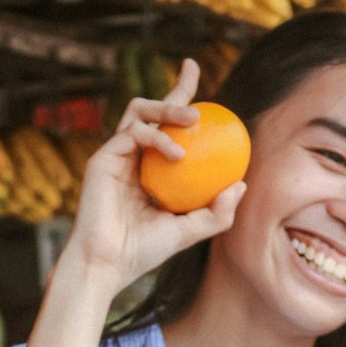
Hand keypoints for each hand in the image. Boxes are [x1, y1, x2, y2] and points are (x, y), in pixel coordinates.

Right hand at [64, 58, 246, 297]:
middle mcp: (133, 158)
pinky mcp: (104, 157)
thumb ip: (216, 213)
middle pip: (156, 111)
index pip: (172, 133)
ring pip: (141, 111)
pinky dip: (158, 138)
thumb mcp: (188, 232)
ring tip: (193, 119)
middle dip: (179, 89)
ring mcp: (117, 155)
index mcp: (151, 171)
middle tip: (199, 84)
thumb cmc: (144, 251)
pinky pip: (133, 132)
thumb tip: (241, 185)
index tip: (215, 101)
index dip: (188, 108)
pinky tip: (178, 154)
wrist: (107, 263)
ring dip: (169, 108)